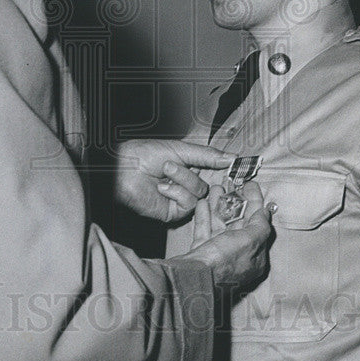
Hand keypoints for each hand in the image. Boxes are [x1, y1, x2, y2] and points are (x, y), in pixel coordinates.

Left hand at [115, 139, 232, 222]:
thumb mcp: (180, 149)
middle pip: (210, 184)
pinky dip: (176, 193)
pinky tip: (162, 187)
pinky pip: (188, 204)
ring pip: (200, 194)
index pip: (215, 171)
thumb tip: (232, 158)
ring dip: (182, 180)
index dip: (224, 169)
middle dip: (192, 173)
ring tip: (165, 173)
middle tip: (175, 166)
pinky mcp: (174, 211)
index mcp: (191, 167)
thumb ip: (207, 155)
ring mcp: (181, 198)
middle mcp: (188, 183)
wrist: (124, 169)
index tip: (235, 166)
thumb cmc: (145, 155)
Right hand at [178, 181, 273, 291]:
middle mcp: (237, 256)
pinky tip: (202, 202)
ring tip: (215, 188)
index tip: (251, 186)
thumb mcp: (249, 241)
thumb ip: (259, 225)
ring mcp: (218, 255)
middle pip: (238, 223)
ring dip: (218, 205)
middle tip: (231, 184)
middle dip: (235, 202)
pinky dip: (204, 216)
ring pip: (220, 225)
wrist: (193, 277)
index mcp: (254, 257)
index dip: (256, 203)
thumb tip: (266, 211)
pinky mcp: (201, 253)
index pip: (258, 224)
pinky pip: (204, 231)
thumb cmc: (224, 261)